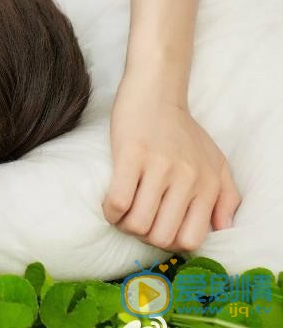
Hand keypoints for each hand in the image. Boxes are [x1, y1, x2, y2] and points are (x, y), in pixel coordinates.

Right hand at [102, 73, 240, 252]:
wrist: (155, 93)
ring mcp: (159, 167)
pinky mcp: (131, 156)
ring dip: (124, 225)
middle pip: (161, 236)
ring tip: (121, 213)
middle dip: (143, 236)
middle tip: (135, 221)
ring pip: (138, 224)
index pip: (190, 239)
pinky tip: (110, 203)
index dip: (168, 242)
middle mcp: (187, 179)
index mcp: (208, 185)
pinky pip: (118, 201)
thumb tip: (221, 228)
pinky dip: (110, 211)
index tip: (156, 228)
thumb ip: (226, 197)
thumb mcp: (216, 161)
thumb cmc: (182, 130)